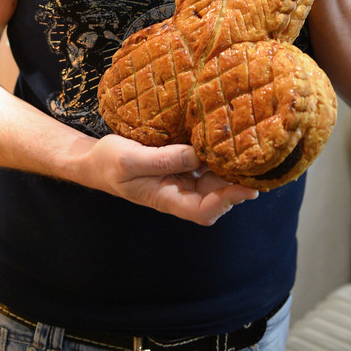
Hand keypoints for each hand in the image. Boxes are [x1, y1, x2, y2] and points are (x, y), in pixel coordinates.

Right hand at [84, 134, 257, 224]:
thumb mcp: (130, 160)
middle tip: (258, 162)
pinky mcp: (181, 163)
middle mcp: (179, 192)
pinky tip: (228, 140)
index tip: (247, 187)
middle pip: (216, 196)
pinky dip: (218, 155)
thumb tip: (198, 155)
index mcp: (166, 198)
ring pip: (214, 179)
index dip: (227, 201)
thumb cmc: (108, 163)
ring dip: (231, 169)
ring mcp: (181, 178)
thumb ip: (164, 160)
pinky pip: (205, 163)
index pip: (204, 210)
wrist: (93, 160)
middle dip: (237, 183)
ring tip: (249, 149)